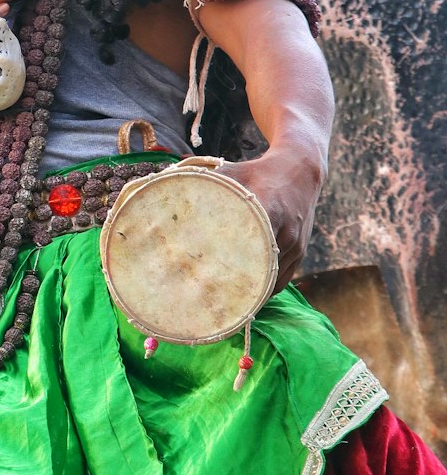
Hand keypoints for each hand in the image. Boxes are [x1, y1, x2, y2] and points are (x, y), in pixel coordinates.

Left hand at [218, 146, 324, 290]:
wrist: (302, 169)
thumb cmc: (259, 171)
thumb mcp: (233, 171)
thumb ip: (207, 182)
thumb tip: (171, 188)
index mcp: (270, 211)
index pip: (251, 246)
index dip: (232, 267)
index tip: (212, 280)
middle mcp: (286, 232)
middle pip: (261, 271)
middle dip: (240, 289)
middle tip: (213, 300)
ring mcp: (296, 244)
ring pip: (274, 280)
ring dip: (254, 293)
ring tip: (228, 304)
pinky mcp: (301, 251)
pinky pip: (284, 278)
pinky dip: (267, 289)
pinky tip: (248, 297)